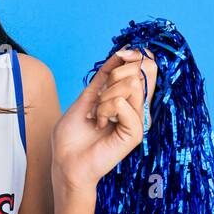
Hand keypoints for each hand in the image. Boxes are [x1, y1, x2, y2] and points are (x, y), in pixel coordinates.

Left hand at [51, 46, 157, 196]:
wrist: (66, 161)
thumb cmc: (72, 135)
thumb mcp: (87, 96)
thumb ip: (105, 76)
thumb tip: (121, 52)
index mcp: (130, 99)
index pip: (148, 68)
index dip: (136, 55)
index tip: (120, 54)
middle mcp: (138, 108)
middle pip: (142, 71)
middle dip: (114, 76)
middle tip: (98, 99)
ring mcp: (139, 120)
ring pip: (132, 85)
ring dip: (105, 96)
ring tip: (97, 115)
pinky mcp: (136, 132)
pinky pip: (123, 104)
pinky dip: (105, 109)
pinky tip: (100, 124)